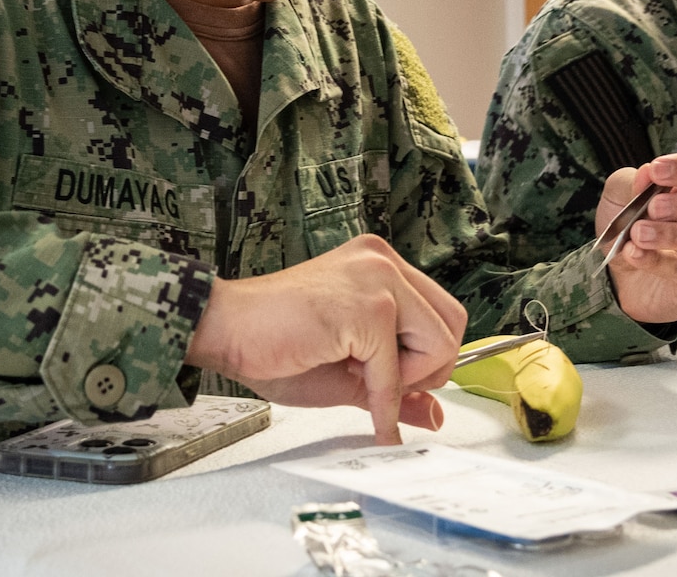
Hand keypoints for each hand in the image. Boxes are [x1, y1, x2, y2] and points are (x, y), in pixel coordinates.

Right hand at [183, 234, 465, 445]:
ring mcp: (378, 279)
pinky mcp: (367, 306)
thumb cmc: (273, 342)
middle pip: (452, 326)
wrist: (225, 330)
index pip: (442, 314)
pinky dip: (384, 401)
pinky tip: (367, 411)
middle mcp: (384, 261)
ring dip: (405, 379)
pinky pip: (397, 369)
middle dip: (427, 369)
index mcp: (380, 265)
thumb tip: (435, 414)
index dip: (427, 359)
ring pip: (439, 343)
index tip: (393, 381)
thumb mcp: (348, 373)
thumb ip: (397, 389)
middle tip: (382, 384)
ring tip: (357, 376)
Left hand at [594, 151, 676, 323]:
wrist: (625, 277)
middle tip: (654, 207)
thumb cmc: (635, 227)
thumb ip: (632, 182)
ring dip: (675, 234)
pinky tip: (634, 253)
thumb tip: (645, 173)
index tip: (657, 169)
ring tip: (639, 233)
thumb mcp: (622, 196)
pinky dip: (658, 260)